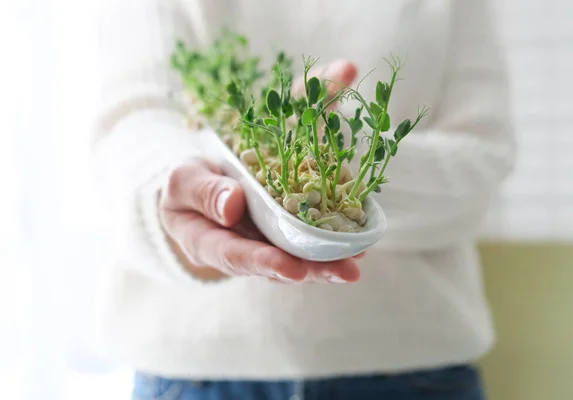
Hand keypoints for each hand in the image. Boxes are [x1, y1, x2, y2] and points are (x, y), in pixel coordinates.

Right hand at [160, 60, 359, 283]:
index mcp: (208, 242)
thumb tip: (233, 205)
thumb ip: (203, 192)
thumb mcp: (184, 180)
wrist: (197, 189)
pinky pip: (303, 240)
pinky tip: (356, 237)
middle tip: (346, 271)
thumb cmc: (186, 185)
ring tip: (358, 257)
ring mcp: (261, 246)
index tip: (293, 268)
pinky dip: (329, 240)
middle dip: (313, 269)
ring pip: (295, 258)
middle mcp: (240, 252)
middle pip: (276, 266)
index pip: (236, 256)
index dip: (265, 263)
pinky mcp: (278, 236)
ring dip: (328, 260)